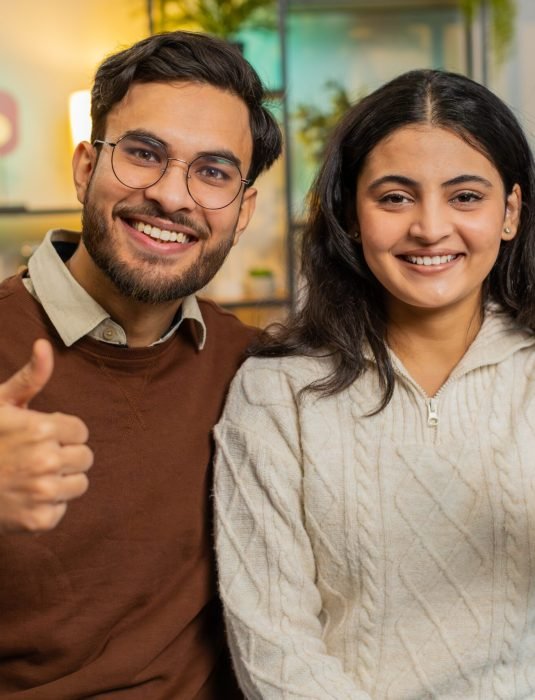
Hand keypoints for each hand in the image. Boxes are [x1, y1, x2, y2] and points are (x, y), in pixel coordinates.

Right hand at [0, 339, 92, 533]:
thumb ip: (30, 377)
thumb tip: (45, 345)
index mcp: (41, 428)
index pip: (80, 431)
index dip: (61, 433)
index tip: (41, 437)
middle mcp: (46, 460)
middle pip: (85, 457)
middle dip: (64, 456)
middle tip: (35, 458)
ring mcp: (43, 492)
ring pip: (79, 483)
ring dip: (60, 481)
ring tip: (30, 477)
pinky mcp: (40, 520)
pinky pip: (62, 509)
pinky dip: (46, 507)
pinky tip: (23, 498)